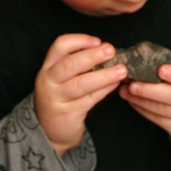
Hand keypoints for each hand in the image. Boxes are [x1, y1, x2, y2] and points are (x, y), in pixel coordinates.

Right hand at [34, 34, 127, 156]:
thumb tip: (104, 49)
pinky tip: (115, 84)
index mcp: (48, 66)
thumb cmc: (61, 96)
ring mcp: (57, 99)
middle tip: (110, 50)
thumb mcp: (61, 77)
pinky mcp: (68, 114)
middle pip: (69, 65)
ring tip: (121, 70)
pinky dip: (104, 90)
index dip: (79, 40)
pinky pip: (89, 100)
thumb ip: (77, 63)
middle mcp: (49, 81)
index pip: (60, 46)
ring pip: (81, 84)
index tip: (97, 41)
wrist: (50, 129)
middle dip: (92, 56)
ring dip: (103, 75)